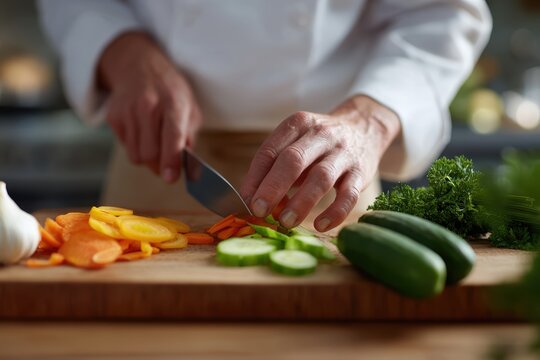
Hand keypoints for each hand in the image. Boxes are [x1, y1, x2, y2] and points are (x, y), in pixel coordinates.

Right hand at [98, 32, 201, 181]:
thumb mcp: (190, 109)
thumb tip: (189, 169)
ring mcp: (127, 111)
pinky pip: (125, 147)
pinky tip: (142, 131)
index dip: (171, 160)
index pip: (172, 136)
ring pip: (136, 156)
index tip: (171, 178)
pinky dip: (136, 147)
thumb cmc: (171, 92)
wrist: (140, 66)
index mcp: (173, 103)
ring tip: (155, 143)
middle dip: (160, 166)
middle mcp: (148, 106)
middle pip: (150, 153)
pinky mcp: (113, 117)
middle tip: (167, 164)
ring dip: (148, 159)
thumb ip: (189, 139)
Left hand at [240, 95, 400, 231]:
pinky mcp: (361, 172)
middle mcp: (321, 135)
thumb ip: (275, 167)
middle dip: (273, 187)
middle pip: (293, 160)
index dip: (256, 178)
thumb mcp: (296, 143)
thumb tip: (254, 200)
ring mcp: (343, 153)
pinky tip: (320, 225)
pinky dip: (335, 212)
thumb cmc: (319, 143)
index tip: (247, 201)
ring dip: (301, 202)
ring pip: (321, 178)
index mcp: (298, 124)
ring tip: (286, 222)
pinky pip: (349, 195)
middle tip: (260, 211)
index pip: (270, 151)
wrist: (365, 128)